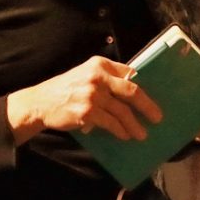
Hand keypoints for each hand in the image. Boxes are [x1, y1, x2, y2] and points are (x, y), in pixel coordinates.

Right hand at [7, 56, 161, 144]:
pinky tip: (125, 135)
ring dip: (134, 124)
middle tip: (158, 117)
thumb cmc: (68, 89)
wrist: (41, 102)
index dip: (144, 86)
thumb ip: (108, 78)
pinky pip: (110, 123)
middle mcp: (97, 76)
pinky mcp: (87, 111)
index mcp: (100, 64)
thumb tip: (135, 90)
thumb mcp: (86, 74)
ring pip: (122, 111)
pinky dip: (119, 130)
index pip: (129, 73)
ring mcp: (92, 94)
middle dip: (147, 106)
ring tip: (142, 134)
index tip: (155, 97)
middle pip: (131, 91)